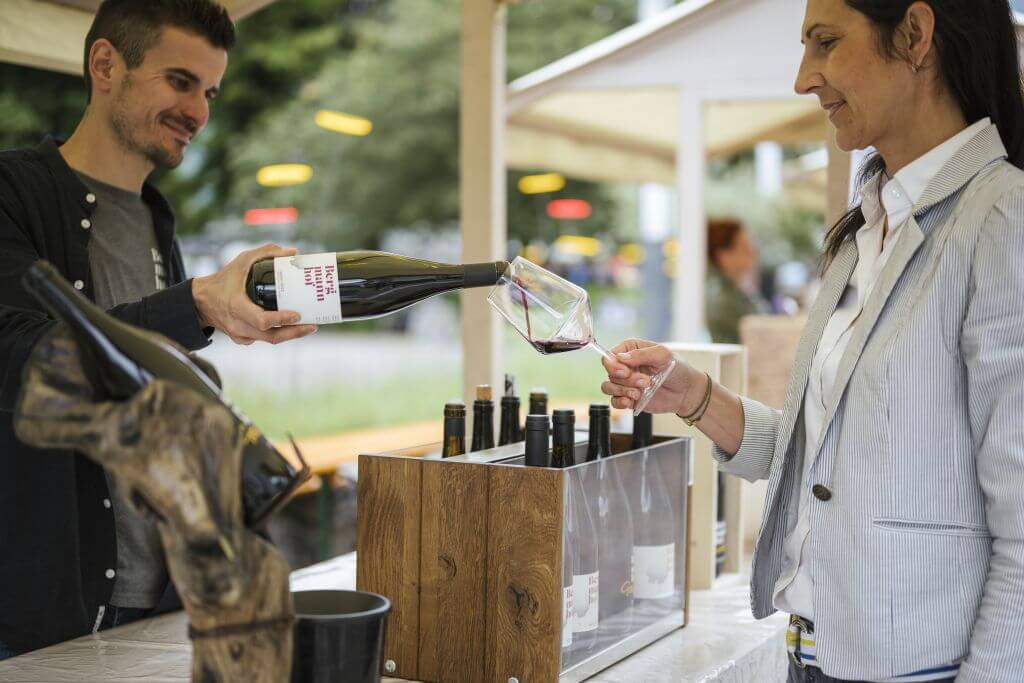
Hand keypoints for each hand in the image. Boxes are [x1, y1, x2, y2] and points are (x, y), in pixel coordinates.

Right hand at [192, 244, 317, 345]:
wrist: (201, 301)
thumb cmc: (223, 280)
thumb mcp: (242, 261)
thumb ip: (266, 253)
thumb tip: (293, 253)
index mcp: (237, 306)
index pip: (263, 320)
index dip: (282, 319)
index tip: (298, 315)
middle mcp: (238, 324)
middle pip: (271, 336)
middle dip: (295, 332)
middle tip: (312, 325)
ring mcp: (239, 335)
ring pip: (270, 340)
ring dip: (290, 335)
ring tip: (308, 326)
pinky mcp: (241, 339)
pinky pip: (263, 339)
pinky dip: (278, 333)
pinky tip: (291, 327)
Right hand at [600, 338, 702, 413]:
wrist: (687, 392)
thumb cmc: (678, 369)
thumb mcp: (663, 355)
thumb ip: (642, 354)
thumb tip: (621, 357)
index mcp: (631, 350)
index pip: (610, 355)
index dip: (614, 365)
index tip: (626, 371)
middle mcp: (626, 366)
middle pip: (610, 372)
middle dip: (626, 380)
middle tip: (645, 382)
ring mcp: (626, 383)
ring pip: (608, 387)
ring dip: (623, 391)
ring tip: (639, 393)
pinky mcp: (628, 398)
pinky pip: (614, 401)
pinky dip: (620, 402)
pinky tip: (631, 402)